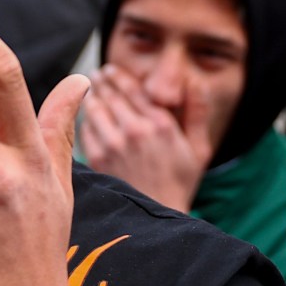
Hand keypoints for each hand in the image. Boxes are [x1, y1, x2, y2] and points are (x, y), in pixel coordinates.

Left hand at [79, 65, 207, 212]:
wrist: (158, 215)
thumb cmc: (180, 182)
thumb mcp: (199, 148)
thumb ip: (197, 113)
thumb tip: (196, 83)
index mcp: (160, 124)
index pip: (133, 88)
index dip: (119, 76)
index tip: (111, 69)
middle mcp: (135, 130)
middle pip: (111, 94)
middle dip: (102, 82)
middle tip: (97, 75)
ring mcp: (114, 144)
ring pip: (95, 108)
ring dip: (92, 97)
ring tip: (91, 92)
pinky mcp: (98, 158)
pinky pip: (86, 129)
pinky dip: (86, 120)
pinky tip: (88, 117)